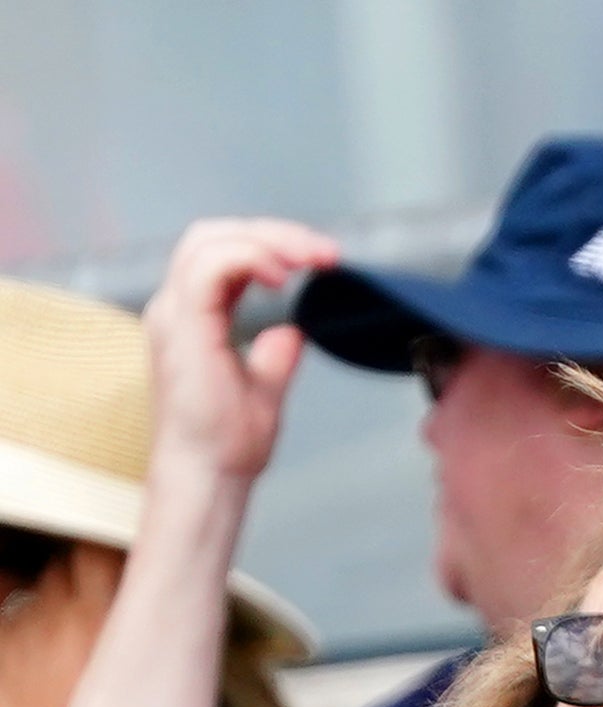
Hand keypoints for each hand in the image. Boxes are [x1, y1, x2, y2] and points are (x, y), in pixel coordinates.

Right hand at [139, 219, 339, 492]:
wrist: (210, 473)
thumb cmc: (228, 441)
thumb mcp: (264, 385)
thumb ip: (276, 353)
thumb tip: (294, 330)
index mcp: (192, 316)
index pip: (223, 252)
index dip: (271, 245)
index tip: (322, 260)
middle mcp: (176, 308)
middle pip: (215, 235)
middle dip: (274, 233)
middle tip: (324, 253)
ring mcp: (174, 313)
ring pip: (210, 240)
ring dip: (268, 240)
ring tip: (312, 259)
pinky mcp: (183, 325)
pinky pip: (211, 266)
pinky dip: (250, 258)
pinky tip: (283, 275)